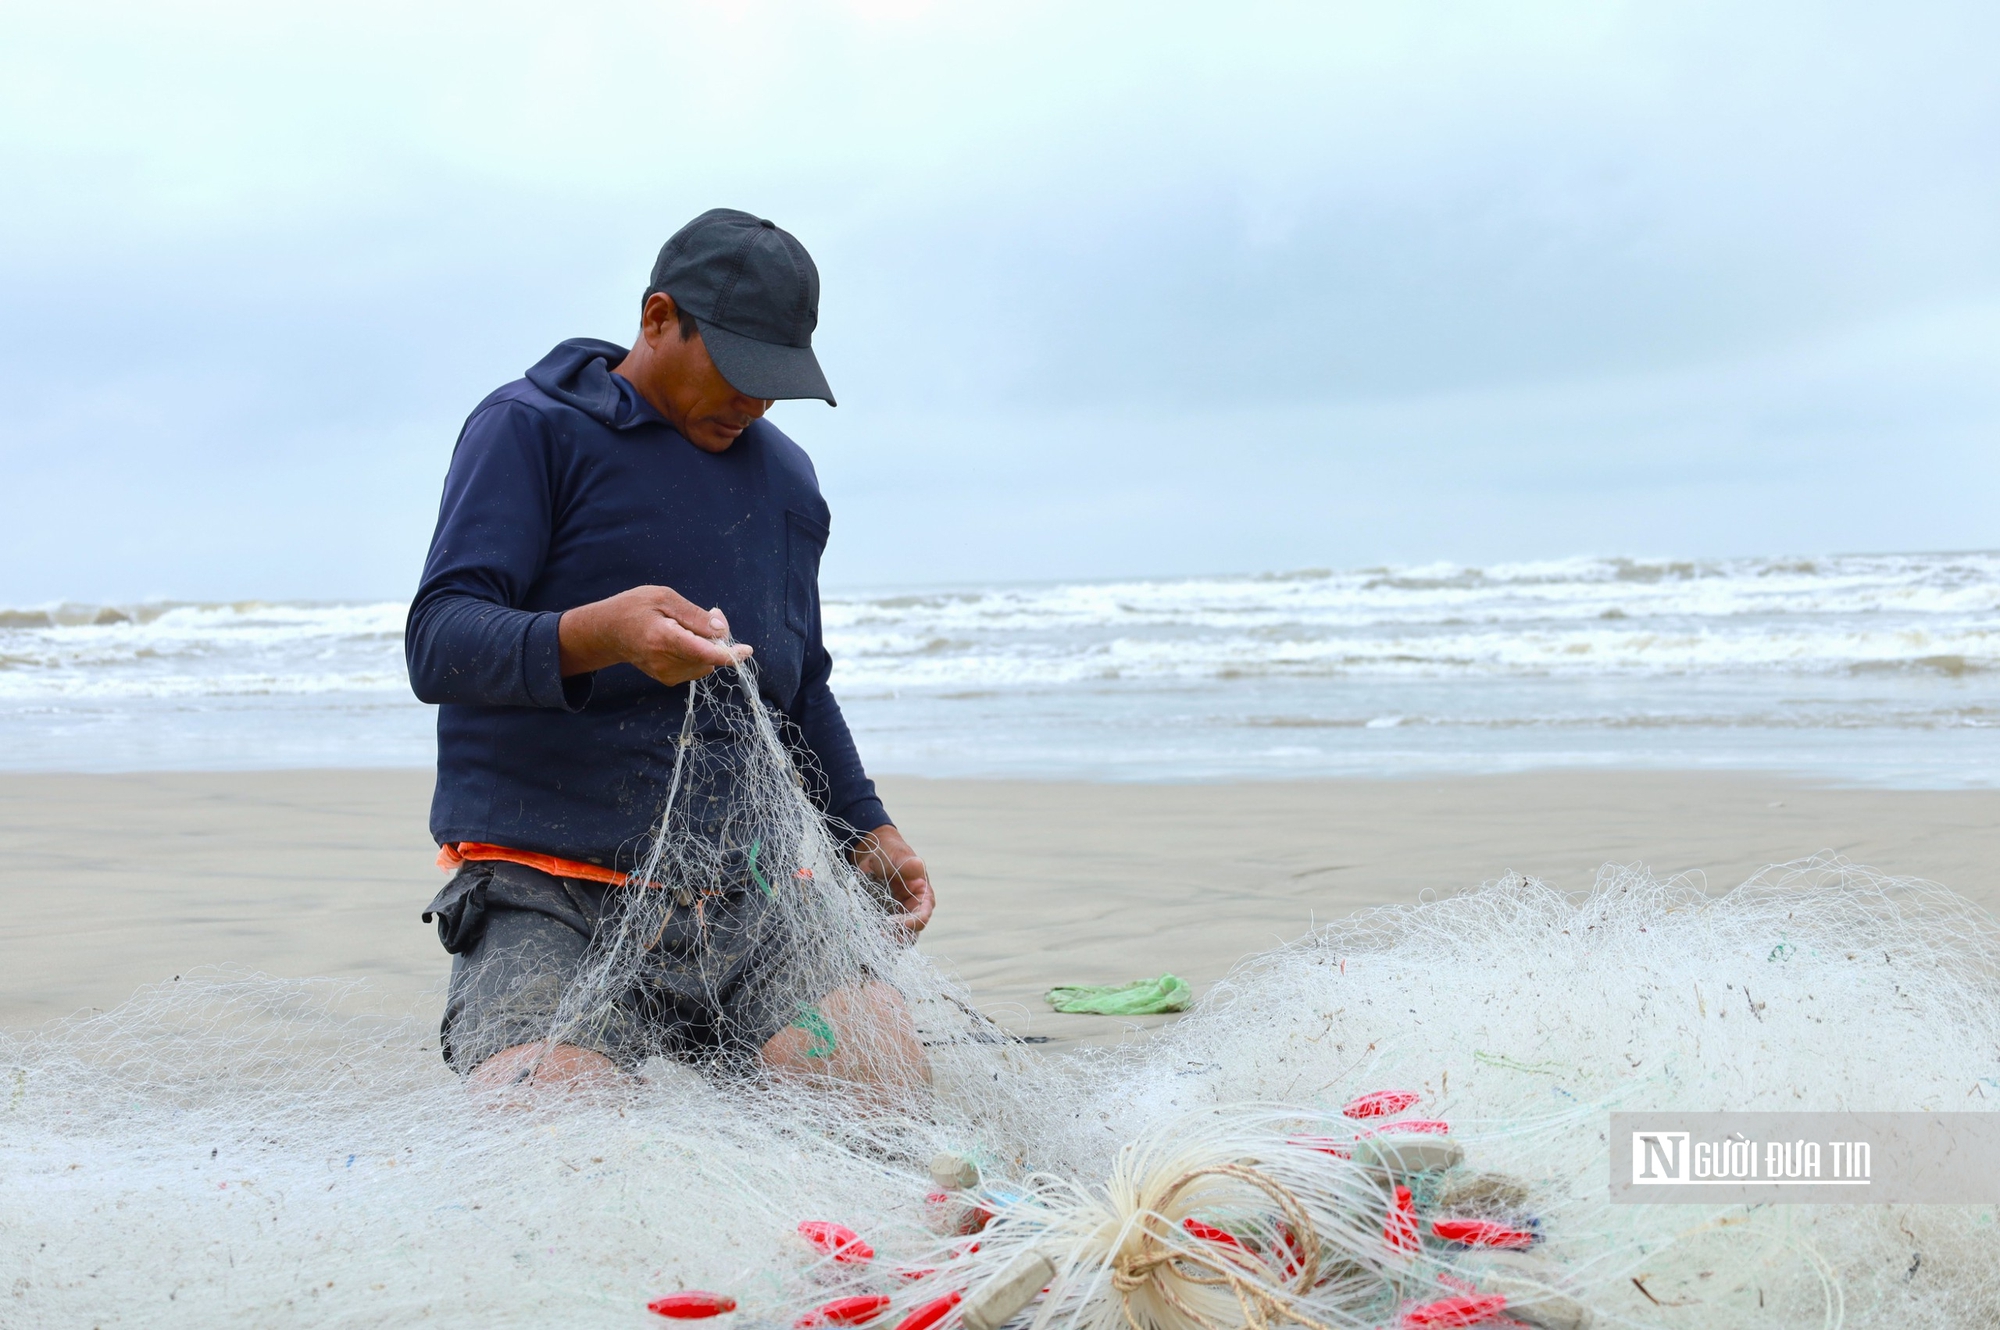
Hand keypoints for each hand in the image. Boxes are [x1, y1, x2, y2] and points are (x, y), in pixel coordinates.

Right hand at [557, 585, 752, 684]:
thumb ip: (694, 615)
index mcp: (663, 638)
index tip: (746, 650)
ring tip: (689, 626)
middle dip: (718, 637)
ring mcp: (666, 674)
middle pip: (709, 656)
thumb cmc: (634, 608)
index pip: (703, 652)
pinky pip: (697, 667)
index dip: (729, 653)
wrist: (608, 631)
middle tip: (711, 614)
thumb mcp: (663, 597)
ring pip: (706, 663)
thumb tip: (720, 630)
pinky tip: (684, 639)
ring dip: (709, 645)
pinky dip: (700, 653)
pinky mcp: (668, 679)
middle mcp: (665, 661)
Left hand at [852, 824, 933, 936]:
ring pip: (896, 938)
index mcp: (923, 896)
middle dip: (895, 937)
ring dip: (884, 941)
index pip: (922, 916)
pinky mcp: (883, 920)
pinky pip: (882, 933)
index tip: (890, 923)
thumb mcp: (898, 856)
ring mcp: (898, 917)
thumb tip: (918, 865)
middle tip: (877, 935)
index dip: (909, 923)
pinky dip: (872, 935)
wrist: (873, 855)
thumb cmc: (890, 853)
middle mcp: (912, 910)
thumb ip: (907, 863)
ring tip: (868, 937)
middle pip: (909, 933)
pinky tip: (861, 933)